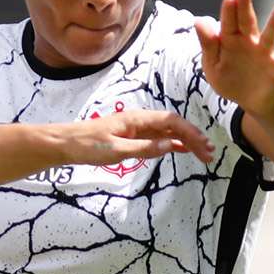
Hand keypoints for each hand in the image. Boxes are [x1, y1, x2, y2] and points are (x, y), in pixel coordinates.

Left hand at [59, 109, 214, 165]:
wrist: (64, 144)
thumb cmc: (87, 146)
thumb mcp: (116, 150)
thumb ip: (145, 148)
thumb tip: (172, 145)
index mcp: (136, 119)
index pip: (172, 121)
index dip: (190, 132)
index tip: (204, 146)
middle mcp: (138, 120)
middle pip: (173, 125)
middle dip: (193, 138)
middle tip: (209, 155)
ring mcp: (135, 127)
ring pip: (167, 131)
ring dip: (185, 141)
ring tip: (201, 154)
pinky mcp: (130, 136)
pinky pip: (156, 136)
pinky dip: (171, 142)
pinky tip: (181, 150)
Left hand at [194, 0, 273, 117]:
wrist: (250, 103)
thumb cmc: (230, 80)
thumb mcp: (213, 65)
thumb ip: (208, 45)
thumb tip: (199, 21)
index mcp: (231, 41)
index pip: (228, 23)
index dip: (228, 12)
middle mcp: (250, 43)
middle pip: (247, 22)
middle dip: (245, 7)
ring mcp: (265, 54)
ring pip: (270, 36)